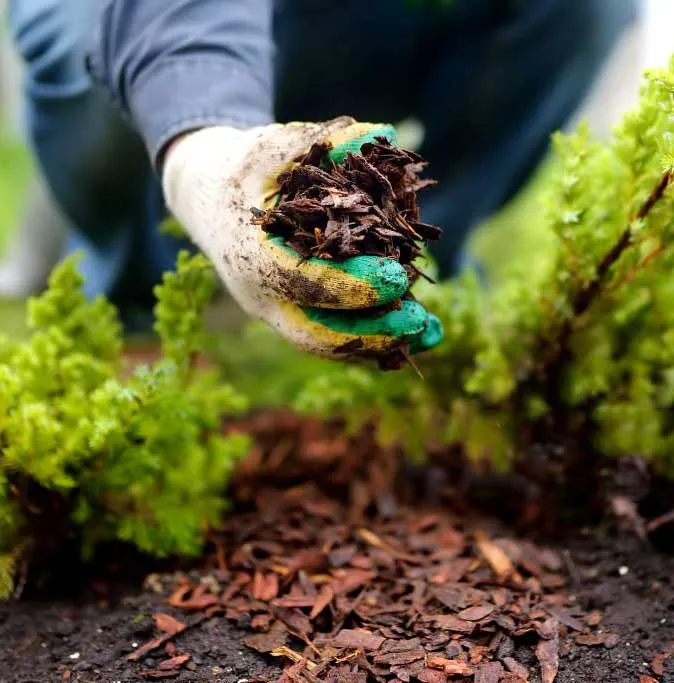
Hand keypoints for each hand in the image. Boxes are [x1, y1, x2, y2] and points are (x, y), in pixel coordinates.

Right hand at [162, 116, 442, 360]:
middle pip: (315, 333)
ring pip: (327, 342)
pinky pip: (332, 335)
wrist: (206, 198)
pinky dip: (372, 339)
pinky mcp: (291, 313)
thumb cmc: (241, 168)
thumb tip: (385, 134)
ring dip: (380, 344)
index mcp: (250, 255)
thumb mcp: (272, 146)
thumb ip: (324, 140)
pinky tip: (412, 332)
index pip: (300, 281)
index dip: (350, 285)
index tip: (397, 278)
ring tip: (431, 334)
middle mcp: (260, 295)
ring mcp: (274, 310)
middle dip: (370, 334)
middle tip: (420, 322)